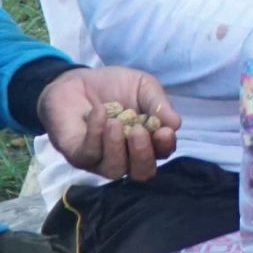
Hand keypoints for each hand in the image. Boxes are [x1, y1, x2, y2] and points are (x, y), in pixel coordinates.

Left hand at [40, 66, 180, 182]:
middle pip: (141, 173)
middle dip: (143, 155)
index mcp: (146, 142)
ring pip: (114, 169)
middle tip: (138, 131)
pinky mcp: (77, 154)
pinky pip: (89, 154)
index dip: (164, 147)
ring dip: (117, 147)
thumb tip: (175, 123)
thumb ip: (158, 103)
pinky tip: (99, 112)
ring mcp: (100, 159)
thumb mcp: (143, 86)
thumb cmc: (114, 86)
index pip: (160, 154)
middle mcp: (126, 156)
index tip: (165, 131)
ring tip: (115, 122)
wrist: (76, 80)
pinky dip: (95, 134)